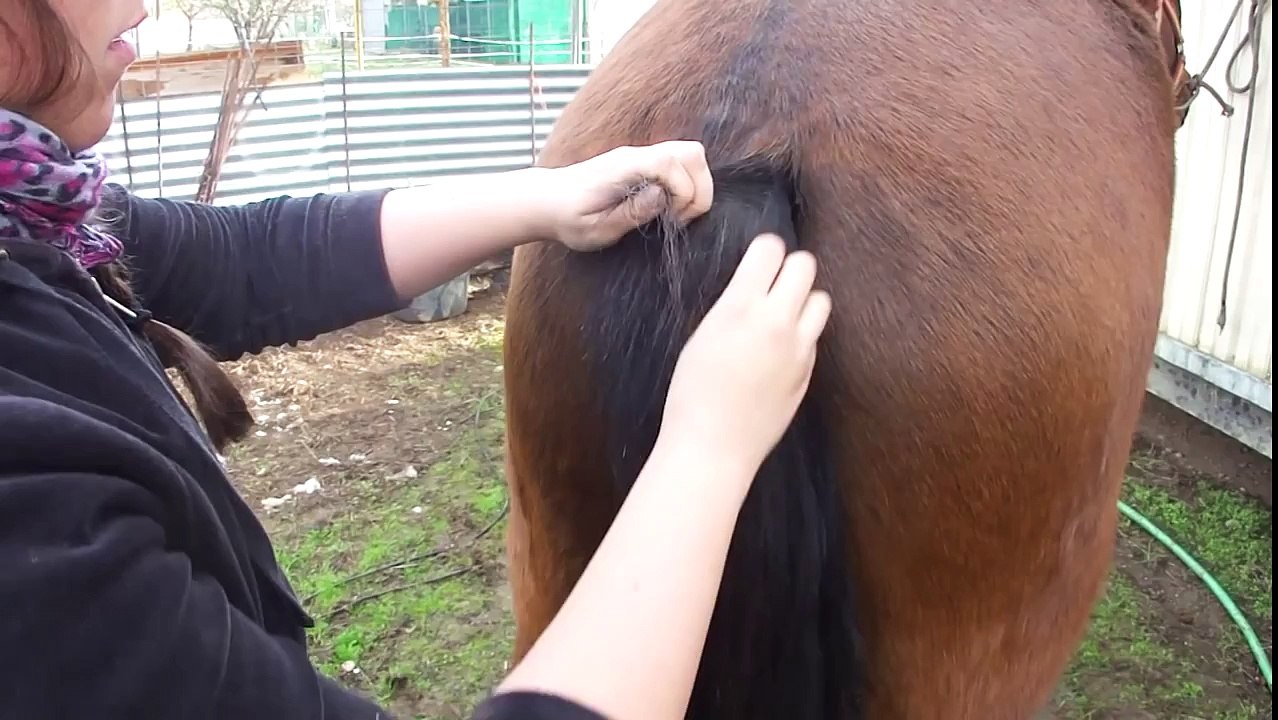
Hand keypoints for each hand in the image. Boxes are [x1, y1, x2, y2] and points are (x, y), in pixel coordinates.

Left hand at [542, 141, 713, 251]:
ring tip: (676, 214)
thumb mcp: (596, 229)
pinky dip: (685, 184)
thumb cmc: (568, 219)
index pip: (672, 163)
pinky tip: (667, 207)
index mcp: (624, 168)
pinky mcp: (642, 163)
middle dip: (699, 189)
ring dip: (695, 186)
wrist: (546, 202)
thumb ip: (631, 213)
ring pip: (688, 155)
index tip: (674, 218)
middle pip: (692, 153)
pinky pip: (677, 163)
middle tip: (680, 218)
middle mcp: (636, 155)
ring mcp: (640, 156)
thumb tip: (662, 197)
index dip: (684, 192)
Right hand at [658, 235, 832, 487]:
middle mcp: (777, 321)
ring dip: (804, 299)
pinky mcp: (808, 372)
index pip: (771, 249)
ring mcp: (799, 348)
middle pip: (806, 265)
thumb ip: (734, 305)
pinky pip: (814, 337)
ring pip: (821, 299)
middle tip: (773, 282)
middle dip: (790, 268)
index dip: (765, 250)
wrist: (713, 446)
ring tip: (782, 315)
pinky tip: (779, 351)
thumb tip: (752, 286)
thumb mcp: (702, 335)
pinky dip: (802, 335)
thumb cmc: (692, 393)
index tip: (758, 258)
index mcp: (741, 307)